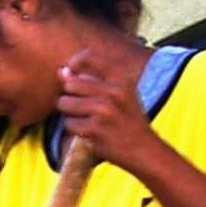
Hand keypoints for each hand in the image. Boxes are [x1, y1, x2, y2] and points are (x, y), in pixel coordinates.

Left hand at [50, 49, 165, 180]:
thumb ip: (91, 80)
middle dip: (70, 96)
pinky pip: (69, 123)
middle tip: (84, 108)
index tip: (69, 71)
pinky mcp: (94, 129)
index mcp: (121, 78)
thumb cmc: (128, 120)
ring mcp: (103, 110)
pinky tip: (89, 132)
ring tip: (86, 120)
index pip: (90, 56)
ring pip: (65, 103)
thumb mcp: (120, 94)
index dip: (74, 62)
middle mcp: (113, 91)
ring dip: (70, 113)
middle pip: (70, 84)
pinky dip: (74, 129)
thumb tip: (61, 71)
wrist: (144, 150)